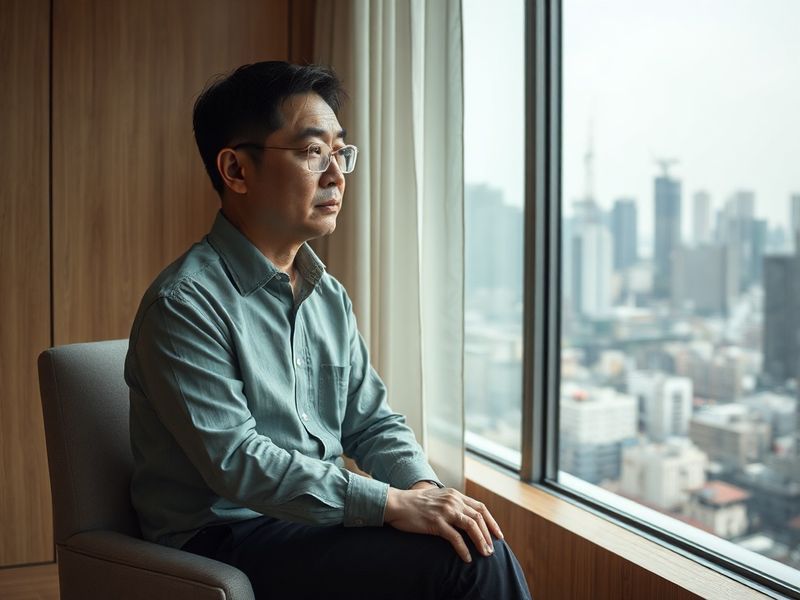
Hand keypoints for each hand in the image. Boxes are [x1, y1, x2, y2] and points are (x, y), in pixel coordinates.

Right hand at [384, 486, 504, 562]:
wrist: (397, 503)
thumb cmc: (415, 503)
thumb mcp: (438, 497)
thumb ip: (452, 503)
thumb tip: (465, 515)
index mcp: (455, 495)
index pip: (480, 507)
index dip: (491, 522)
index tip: (498, 535)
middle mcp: (453, 501)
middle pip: (479, 517)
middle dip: (489, 535)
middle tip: (492, 550)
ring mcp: (445, 511)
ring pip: (471, 526)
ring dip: (481, 541)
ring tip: (485, 554)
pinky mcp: (436, 522)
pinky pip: (455, 538)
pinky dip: (464, 549)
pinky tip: (467, 558)